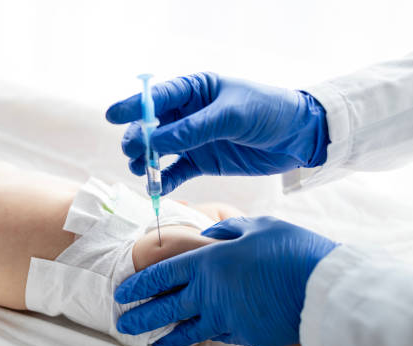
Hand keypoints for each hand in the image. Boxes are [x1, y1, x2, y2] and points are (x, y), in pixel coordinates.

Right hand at [106, 73, 329, 193]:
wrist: (299, 137)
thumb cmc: (268, 112)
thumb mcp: (232, 115)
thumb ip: (193, 129)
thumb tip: (154, 140)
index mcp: (196, 90)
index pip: (158, 97)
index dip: (134, 106)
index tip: (113, 116)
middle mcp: (189, 114)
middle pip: (152, 126)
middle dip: (138, 138)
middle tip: (132, 152)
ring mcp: (194, 138)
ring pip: (159, 149)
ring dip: (147, 160)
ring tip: (141, 169)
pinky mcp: (202, 160)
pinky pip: (176, 170)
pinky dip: (166, 179)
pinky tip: (158, 187)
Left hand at [114, 216, 336, 345]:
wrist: (324, 289)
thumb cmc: (291, 249)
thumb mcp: (257, 225)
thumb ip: (227, 228)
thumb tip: (209, 233)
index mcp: (208, 260)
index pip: (163, 273)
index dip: (140, 284)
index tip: (123, 293)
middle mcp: (210, 291)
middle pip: (166, 306)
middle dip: (141, 316)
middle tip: (123, 323)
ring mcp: (225, 316)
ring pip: (186, 329)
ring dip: (166, 337)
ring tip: (151, 344)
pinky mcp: (244, 333)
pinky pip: (216, 336)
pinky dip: (202, 339)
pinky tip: (193, 342)